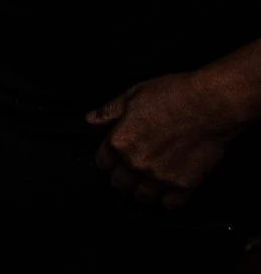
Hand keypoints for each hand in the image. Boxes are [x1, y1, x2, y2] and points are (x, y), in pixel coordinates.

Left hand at [90, 70, 247, 207]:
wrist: (209, 104)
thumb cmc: (174, 96)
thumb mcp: (132, 96)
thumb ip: (110, 111)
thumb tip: (92, 119)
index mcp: (120, 141)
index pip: (102, 162)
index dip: (107, 161)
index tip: (112, 162)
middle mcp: (136, 162)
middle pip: (120, 184)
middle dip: (122, 179)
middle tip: (129, 175)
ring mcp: (160, 176)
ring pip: (142, 197)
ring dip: (143, 192)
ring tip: (146, 186)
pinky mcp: (184, 185)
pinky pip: (170, 205)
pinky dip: (168, 201)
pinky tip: (168, 194)